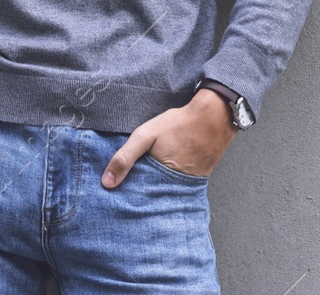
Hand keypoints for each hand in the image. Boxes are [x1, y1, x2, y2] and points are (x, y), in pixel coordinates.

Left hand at [101, 88, 236, 187]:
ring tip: (140, 187)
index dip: (125, 197)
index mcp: (159, 183)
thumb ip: (125, 157)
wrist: (213, 118)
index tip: (113, 198)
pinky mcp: (195, 181)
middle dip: (138, 197)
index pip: (136, 200)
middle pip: (149, 200)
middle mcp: (174, 191)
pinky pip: (176, 188)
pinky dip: (166, 184)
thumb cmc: (178, 125)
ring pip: (162, 195)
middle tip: (124, 195)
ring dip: (152, 191)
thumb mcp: (145, 136)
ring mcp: (186, 187)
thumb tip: (106, 182)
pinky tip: (160, 176)